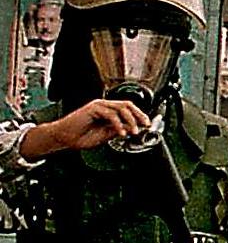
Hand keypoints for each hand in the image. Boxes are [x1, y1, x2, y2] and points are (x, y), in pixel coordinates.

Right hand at [20, 99, 150, 158]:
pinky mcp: (92, 109)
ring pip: (121, 108)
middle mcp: (104, 106)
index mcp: (108, 111)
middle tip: (145, 125)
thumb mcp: (107, 135)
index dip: (139, 115)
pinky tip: (121, 132)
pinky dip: (118, 124)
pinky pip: (110, 114)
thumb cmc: (82, 136)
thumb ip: (119, 130)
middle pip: (127, 105)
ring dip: (130, 120)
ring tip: (134, 131)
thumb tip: (132, 128)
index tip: (147, 124)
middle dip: (139, 115)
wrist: (65, 138)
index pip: (128, 109)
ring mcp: (98, 106)